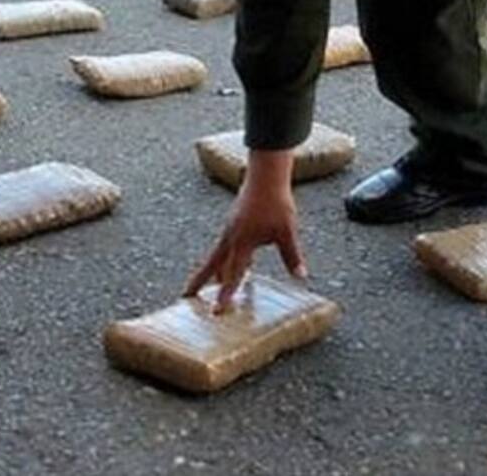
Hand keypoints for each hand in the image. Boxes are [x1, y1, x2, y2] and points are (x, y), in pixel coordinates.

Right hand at [184, 149, 305, 312]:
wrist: (266, 176)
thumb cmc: (276, 202)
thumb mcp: (287, 231)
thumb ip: (291, 255)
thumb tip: (300, 276)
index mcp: (242, 242)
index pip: (233, 274)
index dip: (225, 294)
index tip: (216, 311)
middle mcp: (231, 237)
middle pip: (212, 264)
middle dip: (199, 281)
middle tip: (186, 295)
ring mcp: (230, 229)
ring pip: (218, 255)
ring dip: (211, 271)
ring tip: (206, 286)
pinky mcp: (234, 223)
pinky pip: (225, 246)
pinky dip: (224, 259)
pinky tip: (230, 264)